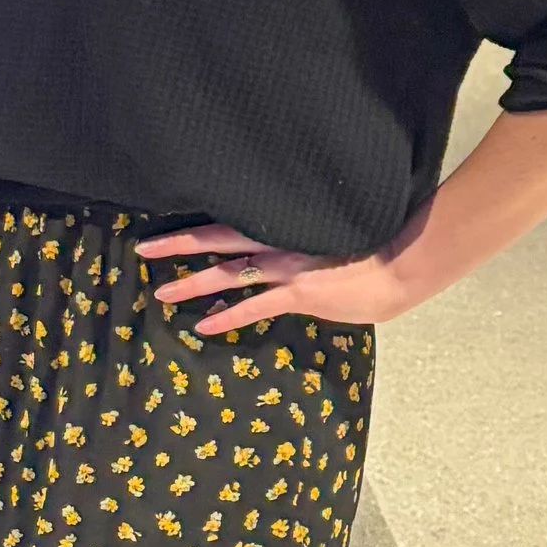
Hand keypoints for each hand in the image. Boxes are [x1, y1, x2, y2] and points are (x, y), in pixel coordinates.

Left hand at [137, 223, 424, 336]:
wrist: (403, 264)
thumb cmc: (375, 247)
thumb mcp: (333, 233)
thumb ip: (307, 237)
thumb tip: (290, 242)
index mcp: (286, 225)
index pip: (233, 220)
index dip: (201, 222)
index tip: (172, 223)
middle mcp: (281, 242)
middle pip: (218, 238)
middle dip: (179, 244)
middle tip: (143, 249)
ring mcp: (288, 267)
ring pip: (228, 272)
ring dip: (193, 283)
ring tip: (160, 293)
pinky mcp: (299, 293)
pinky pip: (255, 305)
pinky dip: (227, 316)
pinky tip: (202, 326)